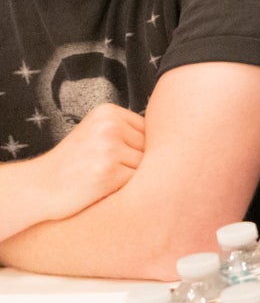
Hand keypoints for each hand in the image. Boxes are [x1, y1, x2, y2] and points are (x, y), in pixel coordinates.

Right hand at [32, 103, 145, 221]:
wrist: (38, 187)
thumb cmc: (74, 165)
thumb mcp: (96, 134)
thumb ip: (128, 132)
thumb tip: (179, 140)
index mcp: (108, 112)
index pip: (150, 130)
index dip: (141, 149)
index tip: (121, 158)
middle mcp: (109, 126)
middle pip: (152, 147)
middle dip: (139, 164)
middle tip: (112, 172)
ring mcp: (109, 148)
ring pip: (148, 166)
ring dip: (135, 178)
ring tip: (108, 180)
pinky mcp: (109, 173)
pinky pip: (139, 183)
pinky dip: (128, 191)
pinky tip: (106, 190)